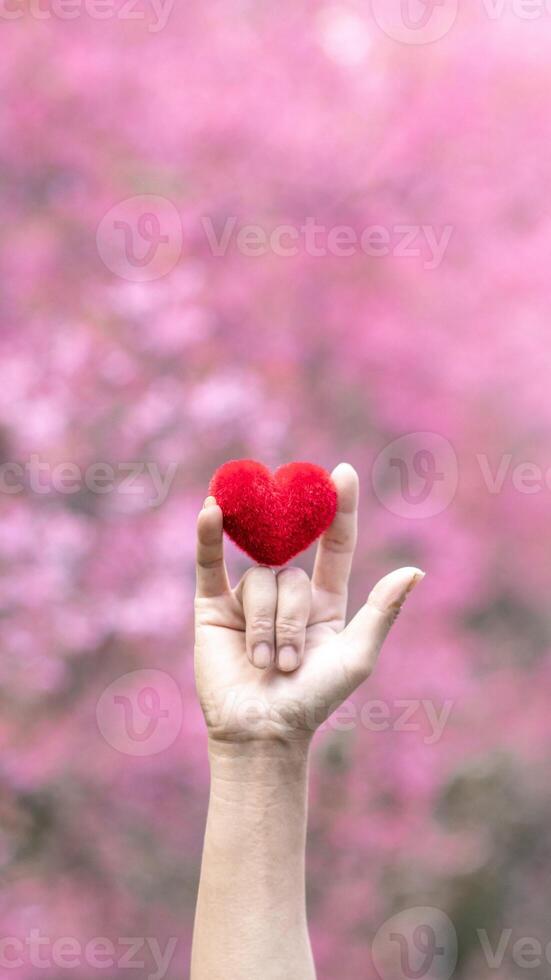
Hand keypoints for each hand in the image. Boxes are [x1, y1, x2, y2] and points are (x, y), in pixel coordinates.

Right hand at [194, 463, 423, 742]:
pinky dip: (210, 536)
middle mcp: (287, 591)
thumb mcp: (357, 656)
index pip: (335, 544)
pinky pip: (211, 562)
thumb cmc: (314, 699)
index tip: (342, 473)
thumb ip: (382, 610)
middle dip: (290, 621)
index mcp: (325, 600)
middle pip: (293, 573)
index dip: (339, 509)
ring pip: (261, 580)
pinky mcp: (212, 604)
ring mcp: (248, 594)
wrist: (261, 731)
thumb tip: (415, 570)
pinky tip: (211, 509)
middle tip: (288, 665)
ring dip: (263, 629)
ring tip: (262, 666)